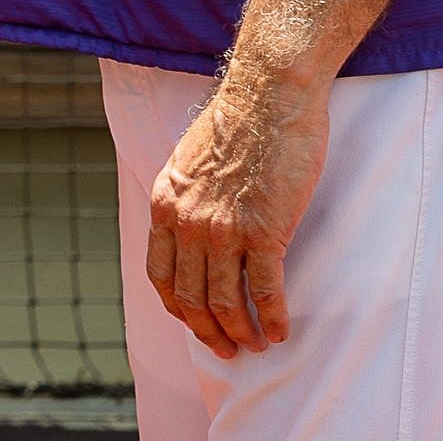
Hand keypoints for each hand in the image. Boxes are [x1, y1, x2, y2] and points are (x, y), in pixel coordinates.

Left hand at [143, 76, 329, 358]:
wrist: (268, 94)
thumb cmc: (238, 121)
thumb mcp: (190, 159)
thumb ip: (187, 196)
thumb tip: (193, 225)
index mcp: (166, 203)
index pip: (160, 274)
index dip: (178, 308)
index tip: (195, 322)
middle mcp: (188, 222)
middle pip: (191, 298)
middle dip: (209, 332)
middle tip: (228, 350)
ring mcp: (224, 230)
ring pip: (226, 303)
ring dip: (242, 333)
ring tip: (257, 345)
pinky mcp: (263, 231)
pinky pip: (264, 292)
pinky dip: (273, 318)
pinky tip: (282, 330)